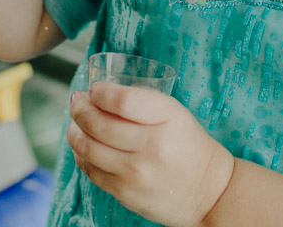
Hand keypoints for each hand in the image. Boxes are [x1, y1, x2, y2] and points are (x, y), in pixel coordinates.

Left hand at [67, 84, 234, 226]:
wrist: (208, 190)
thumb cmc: (188, 144)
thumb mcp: (175, 112)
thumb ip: (140, 101)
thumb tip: (99, 93)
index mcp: (167, 119)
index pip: (121, 101)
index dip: (100, 92)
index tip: (94, 88)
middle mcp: (150, 147)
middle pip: (97, 123)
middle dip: (79, 108)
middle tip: (77, 101)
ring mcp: (135, 173)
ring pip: (87, 148)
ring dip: (74, 131)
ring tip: (75, 123)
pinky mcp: (124, 193)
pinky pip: (91, 170)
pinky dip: (81, 154)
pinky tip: (84, 145)